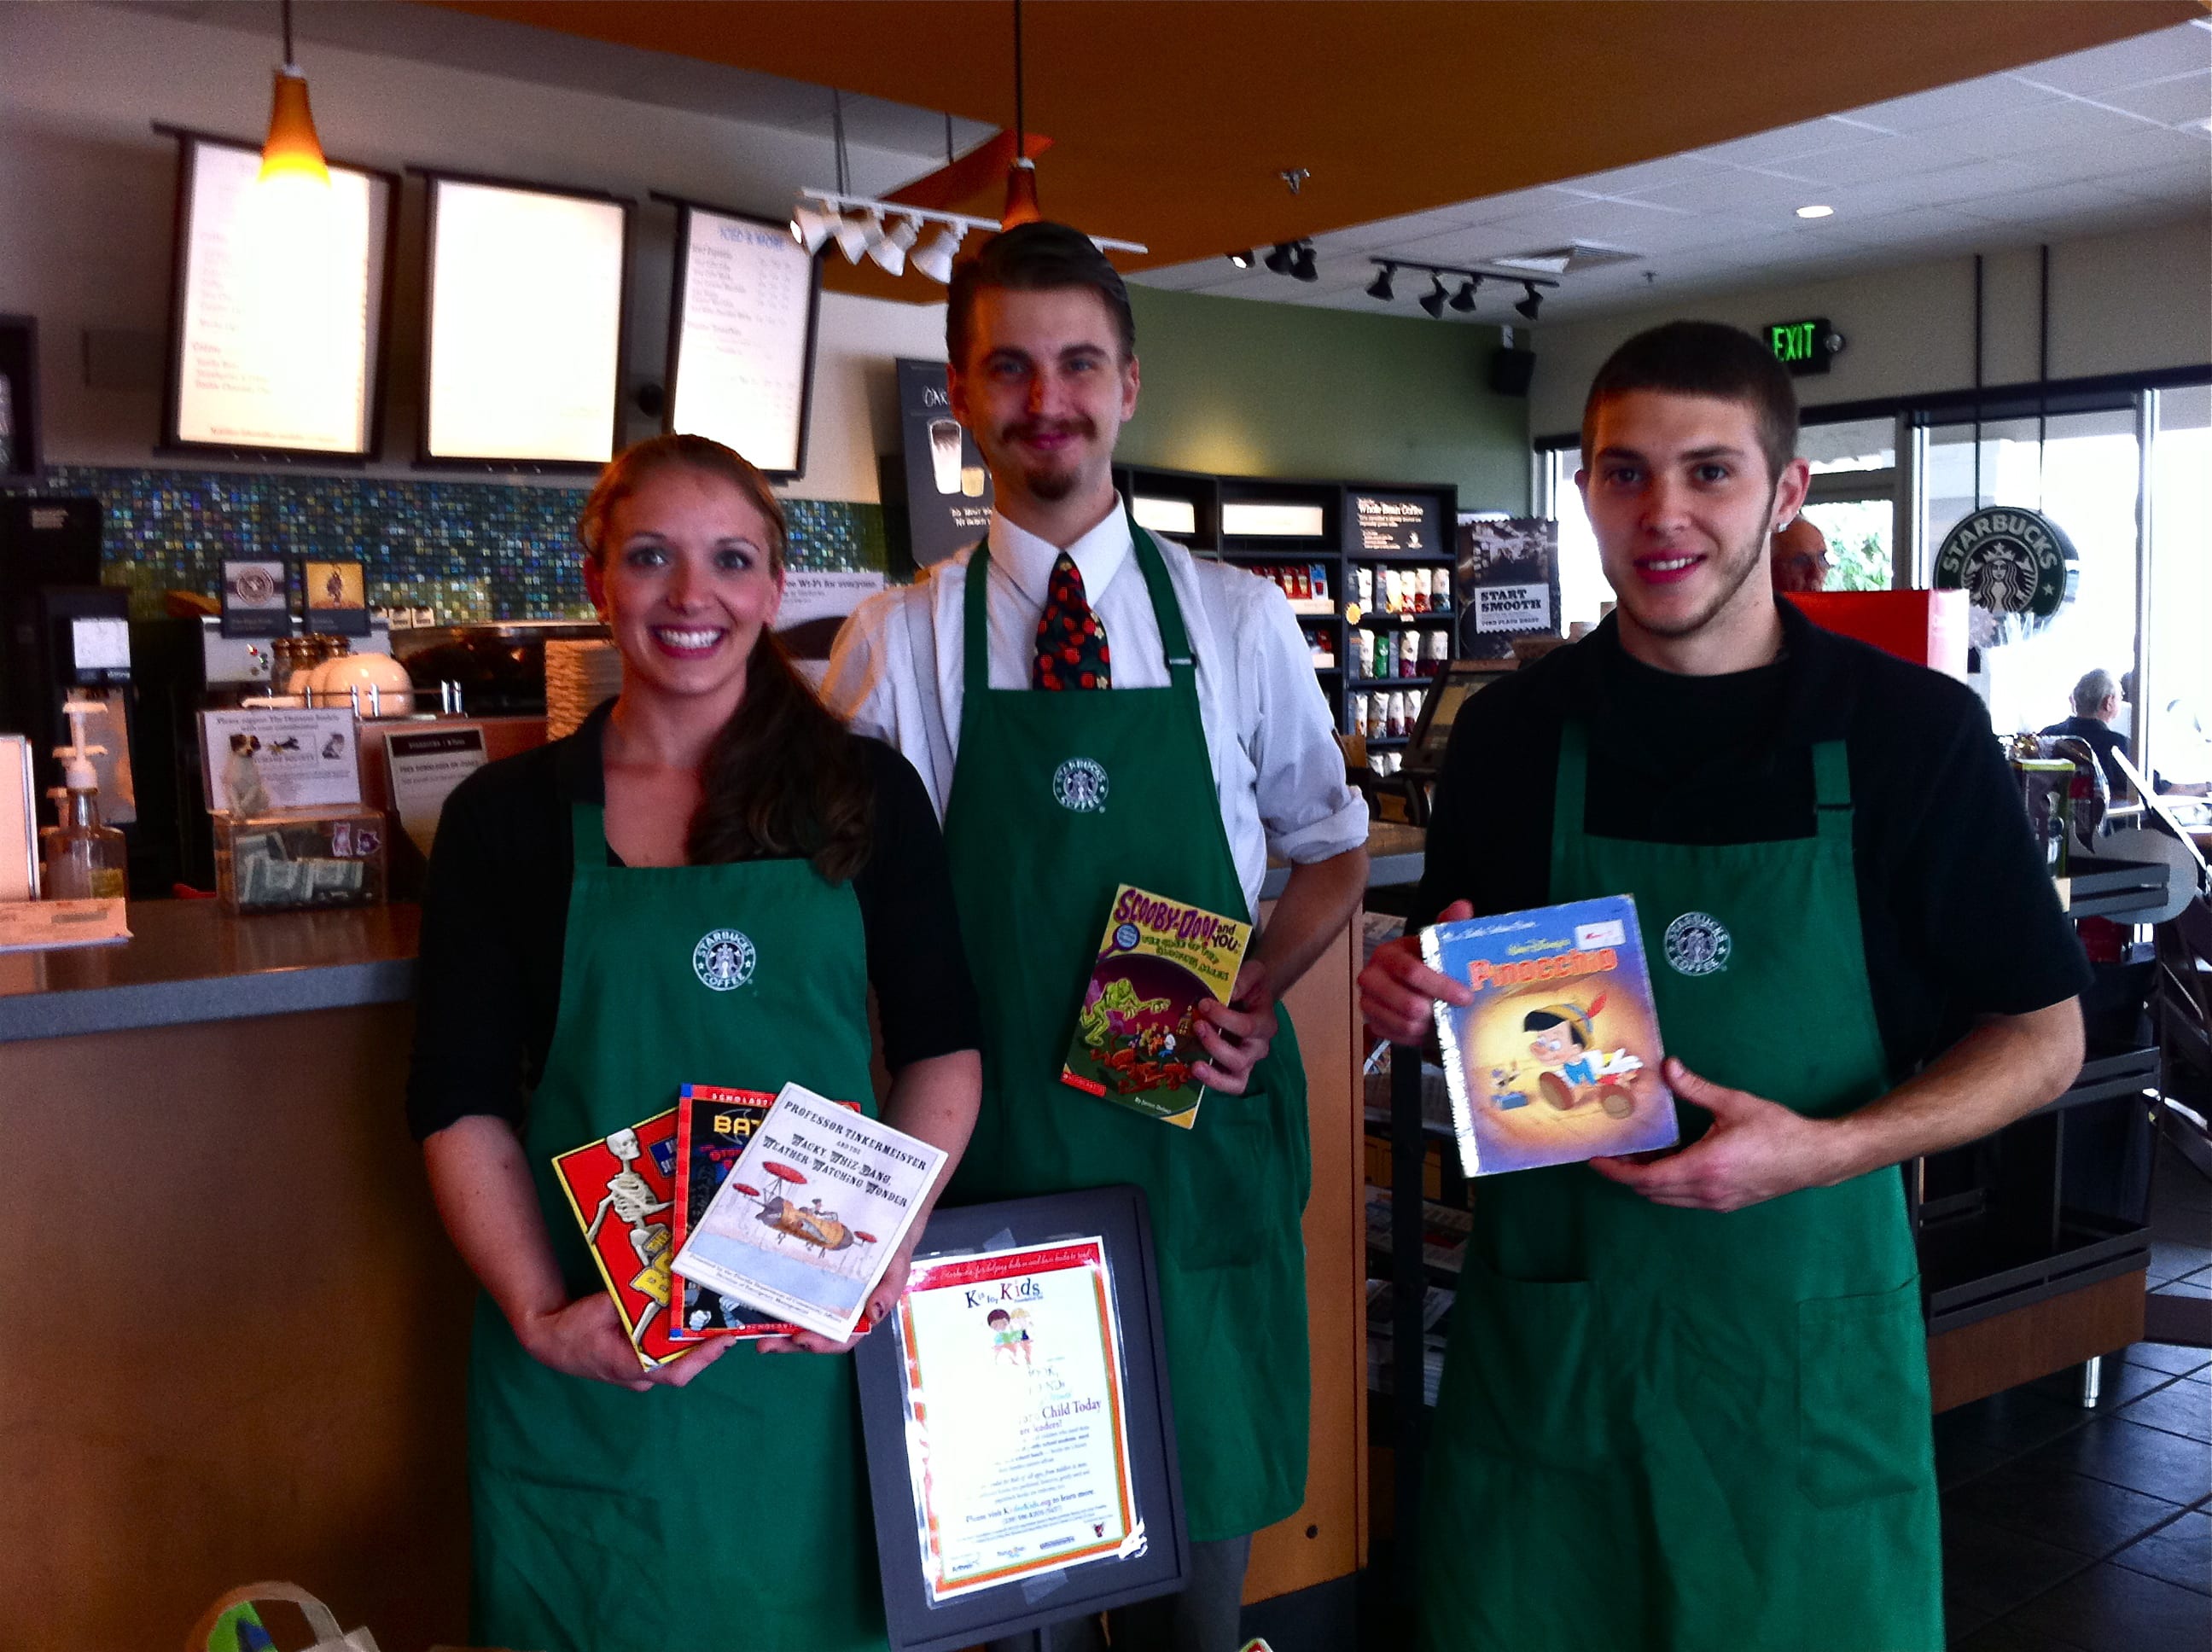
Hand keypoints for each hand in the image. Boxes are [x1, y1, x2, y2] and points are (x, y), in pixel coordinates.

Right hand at [515, 1293, 733, 1390]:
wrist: (549, 1341)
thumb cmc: (572, 1328)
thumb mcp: (599, 1307)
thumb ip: (628, 1299)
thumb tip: (658, 1284)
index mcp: (629, 1367)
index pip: (675, 1371)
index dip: (703, 1357)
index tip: (725, 1339)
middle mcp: (640, 1377)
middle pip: (683, 1367)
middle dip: (708, 1347)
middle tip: (731, 1322)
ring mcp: (640, 1375)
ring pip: (677, 1363)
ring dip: (697, 1345)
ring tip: (719, 1319)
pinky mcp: (639, 1366)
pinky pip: (666, 1356)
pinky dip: (681, 1342)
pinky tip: (693, 1322)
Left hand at [756, 1236, 920, 1354]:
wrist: (887, 1218)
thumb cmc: (893, 1248)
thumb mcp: (897, 1265)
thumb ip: (890, 1289)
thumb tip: (875, 1314)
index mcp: (861, 1314)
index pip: (842, 1338)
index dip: (822, 1343)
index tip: (802, 1340)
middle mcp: (840, 1310)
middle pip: (814, 1334)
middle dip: (789, 1342)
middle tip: (765, 1343)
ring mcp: (824, 1297)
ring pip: (800, 1319)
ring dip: (779, 1328)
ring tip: (757, 1332)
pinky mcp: (811, 1281)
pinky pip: (795, 1295)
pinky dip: (779, 1302)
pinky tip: (762, 1301)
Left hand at [1191, 959, 1277, 1094]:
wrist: (1251, 997)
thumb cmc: (1250, 987)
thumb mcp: (1253, 973)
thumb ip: (1245, 978)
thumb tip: (1230, 992)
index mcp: (1265, 1023)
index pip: (1248, 1027)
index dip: (1224, 1018)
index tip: (1204, 1003)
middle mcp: (1259, 1047)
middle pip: (1241, 1058)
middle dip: (1216, 1044)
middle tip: (1197, 1025)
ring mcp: (1248, 1062)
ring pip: (1236, 1078)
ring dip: (1214, 1072)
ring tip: (1195, 1063)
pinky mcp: (1235, 1072)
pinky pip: (1230, 1086)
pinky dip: (1213, 1082)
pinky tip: (1194, 1070)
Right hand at [1357, 900, 1473, 1045]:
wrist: (1412, 986)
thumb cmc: (1426, 963)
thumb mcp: (1438, 943)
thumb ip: (1450, 924)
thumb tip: (1463, 906)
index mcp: (1387, 954)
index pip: (1411, 971)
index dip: (1441, 985)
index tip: (1465, 996)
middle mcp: (1371, 977)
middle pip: (1408, 1003)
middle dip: (1436, 1010)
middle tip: (1453, 1011)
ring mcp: (1368, 1002)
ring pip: (1405, 1024)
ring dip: (1429, 1025)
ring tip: (1441, 1019)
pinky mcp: (1372, 1023)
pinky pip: (1398, 1037)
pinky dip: (1417, 1036)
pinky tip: (1428, 1028)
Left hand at [1589, 1058, 1847, 1211]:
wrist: (1815, 1158)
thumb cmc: (1777, 1130)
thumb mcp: (1733, 1103)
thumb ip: (1695, 1088)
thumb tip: (1667, 1066)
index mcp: (1704, 1167)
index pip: (1646, 1178)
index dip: (1616, 1172)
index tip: (1596, 1160)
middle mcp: (1706, 1190)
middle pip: (1651, 1191)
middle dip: (1627, 1174)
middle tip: (1613, 1152)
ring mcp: (1716, 1201)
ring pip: (1667, 1197)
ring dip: (1647, 1180)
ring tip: (1637, 1154)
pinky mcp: (1726, 1203)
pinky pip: (1685, 1198)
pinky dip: (1668, 1183)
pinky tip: (1668, 1160)